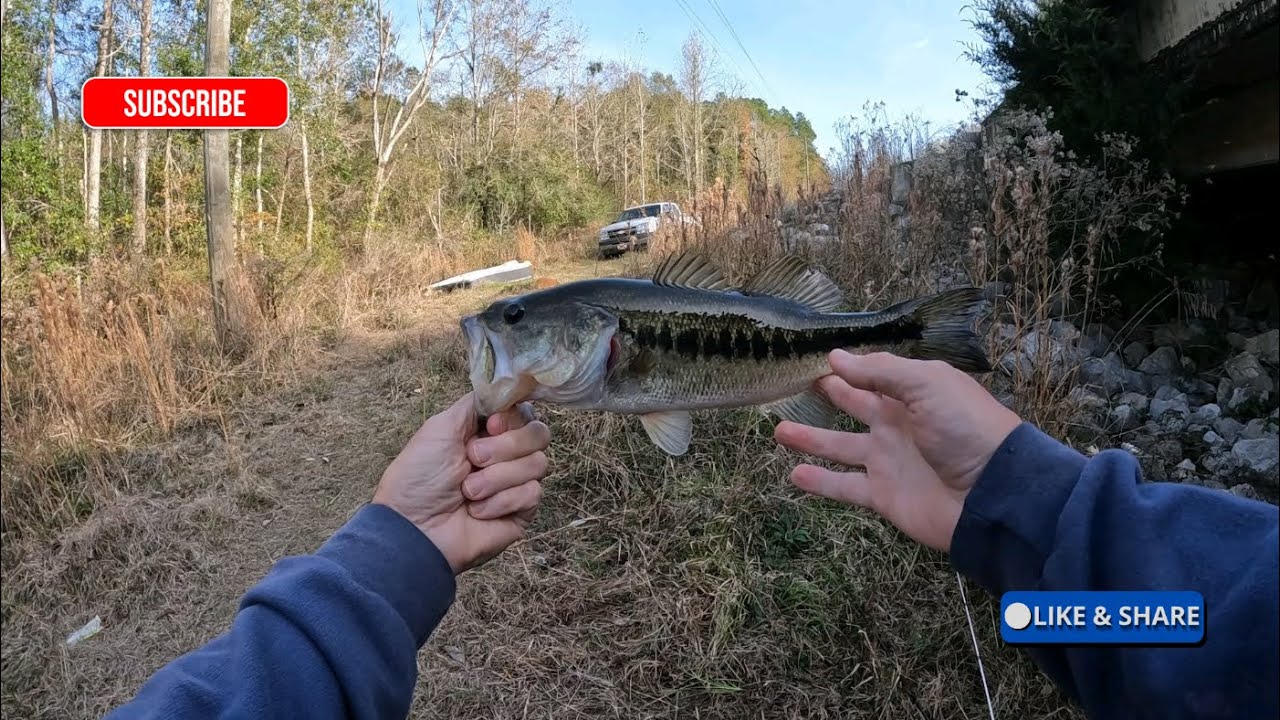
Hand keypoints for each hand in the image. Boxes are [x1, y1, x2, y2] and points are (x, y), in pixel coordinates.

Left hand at [373, 392, 550, 573]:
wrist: (414, 528)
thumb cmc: (418, 478)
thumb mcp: (441, 427)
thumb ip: (476, 403)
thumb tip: (508, 387)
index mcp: (487, 433)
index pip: (524, 411)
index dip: (512, 417)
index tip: (490, 425)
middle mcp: (505, 455)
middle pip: (539, 434)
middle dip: (505, 446)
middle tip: (473, 459)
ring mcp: (516, 484)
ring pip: (538, 464)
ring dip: (497, 477)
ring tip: (468, 492)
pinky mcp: (522, 513)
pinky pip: (532, 493)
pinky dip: (501, 501)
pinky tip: (478, 511)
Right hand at [775, 350, 1021, 551]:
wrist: (992, 494)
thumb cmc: (966, 429)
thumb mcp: (927, 384)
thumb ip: (880, 371)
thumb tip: (835, 357)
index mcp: (912, 394)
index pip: (872, 374)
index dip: (845, 367)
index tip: (811, 357)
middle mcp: (897, 424)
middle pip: (855, 405)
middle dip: (829, 394)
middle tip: (795, 384)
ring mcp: (888, 461)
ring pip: (840, 447)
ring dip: (810, 439)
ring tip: (778, 431)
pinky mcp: (883, 495)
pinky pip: (844, 486)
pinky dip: (819, 482)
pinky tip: (794, 474)